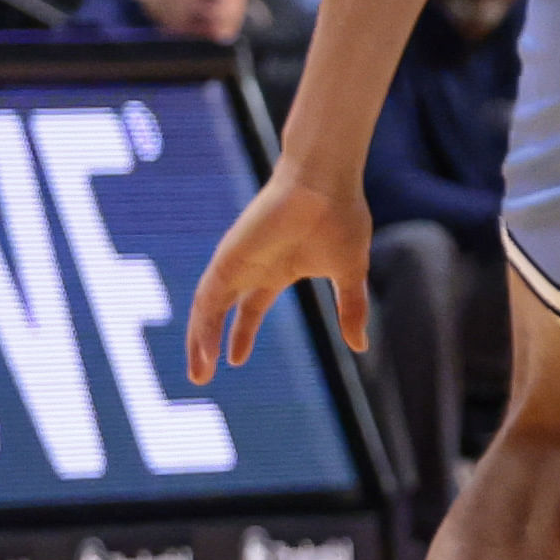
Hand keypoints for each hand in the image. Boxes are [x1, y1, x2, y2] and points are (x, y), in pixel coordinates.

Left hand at [186, 166, 372, 381]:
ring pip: (207, 308)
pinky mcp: (229, 257)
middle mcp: (251, 268)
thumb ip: (352, 310)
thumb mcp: (350, 274)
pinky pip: (207, 296)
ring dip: (199, 341)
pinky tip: (202, 348)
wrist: (326, 182)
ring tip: (198, 373)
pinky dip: (202, 324)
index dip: (240, 334)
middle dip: (209, 344)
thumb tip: (361, 346)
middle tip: (201, 377)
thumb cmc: (341, 218)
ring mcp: (237, 262)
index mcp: (276, 271)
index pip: (250, 309)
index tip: (234, 359)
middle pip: (219, 312)